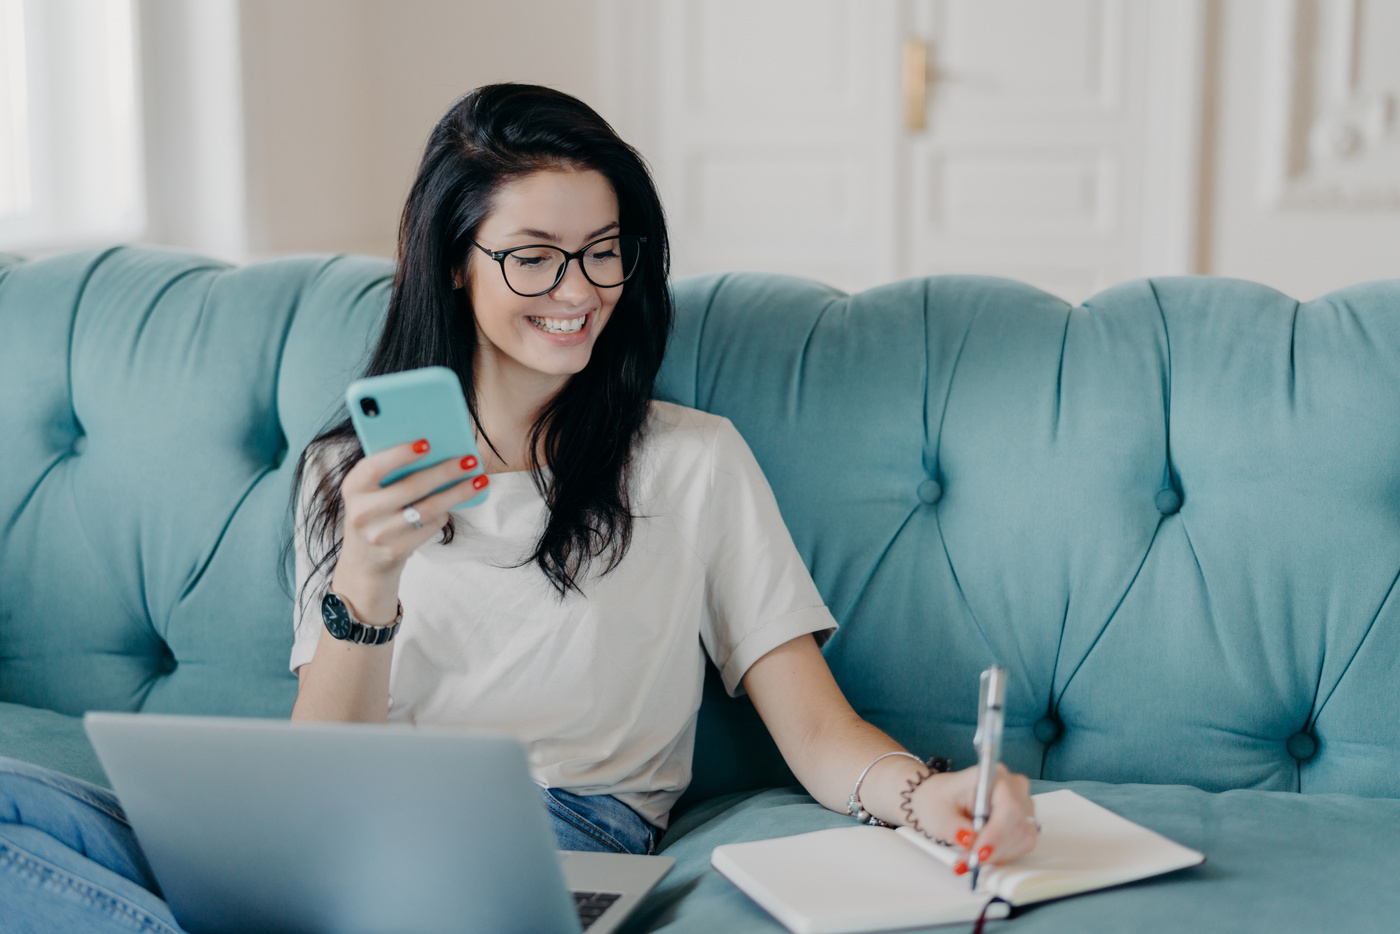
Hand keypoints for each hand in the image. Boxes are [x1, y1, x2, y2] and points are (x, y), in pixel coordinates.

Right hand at [335, 440, 486, 582]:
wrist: (365, 558)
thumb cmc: (376, 510)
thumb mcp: (372, 489)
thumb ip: (392, 469)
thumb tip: (436, 447)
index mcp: (353, 487)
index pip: (374, 467)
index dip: (400, 454)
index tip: (427, 443)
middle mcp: (362, 512)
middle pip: (411, 487)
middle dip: (445, 471)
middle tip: (470, 460)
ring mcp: (379, 534)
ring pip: (428, 509)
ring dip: (458, 493)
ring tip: (479, 480)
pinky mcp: (396, 551)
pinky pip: (431, 526)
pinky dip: (445, 513)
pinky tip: (455, 503)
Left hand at [904, 763, 1036, 868]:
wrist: (940, 800)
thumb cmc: (939, 800)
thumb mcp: (937, 813)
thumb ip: (952, 827)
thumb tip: (969, 839)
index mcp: (993, 775)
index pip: (1009, 807)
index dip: (997, 833)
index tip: (979, 853)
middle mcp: (1014, 788)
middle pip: (1017, 826)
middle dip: (992, 849)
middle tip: (968, 861)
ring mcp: (1022, 805)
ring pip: (1022, 839)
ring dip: (997, 854)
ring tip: (969, 857)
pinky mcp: (1023, 822)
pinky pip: (1022, 845)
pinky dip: (1002, 854)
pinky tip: (982, 852)